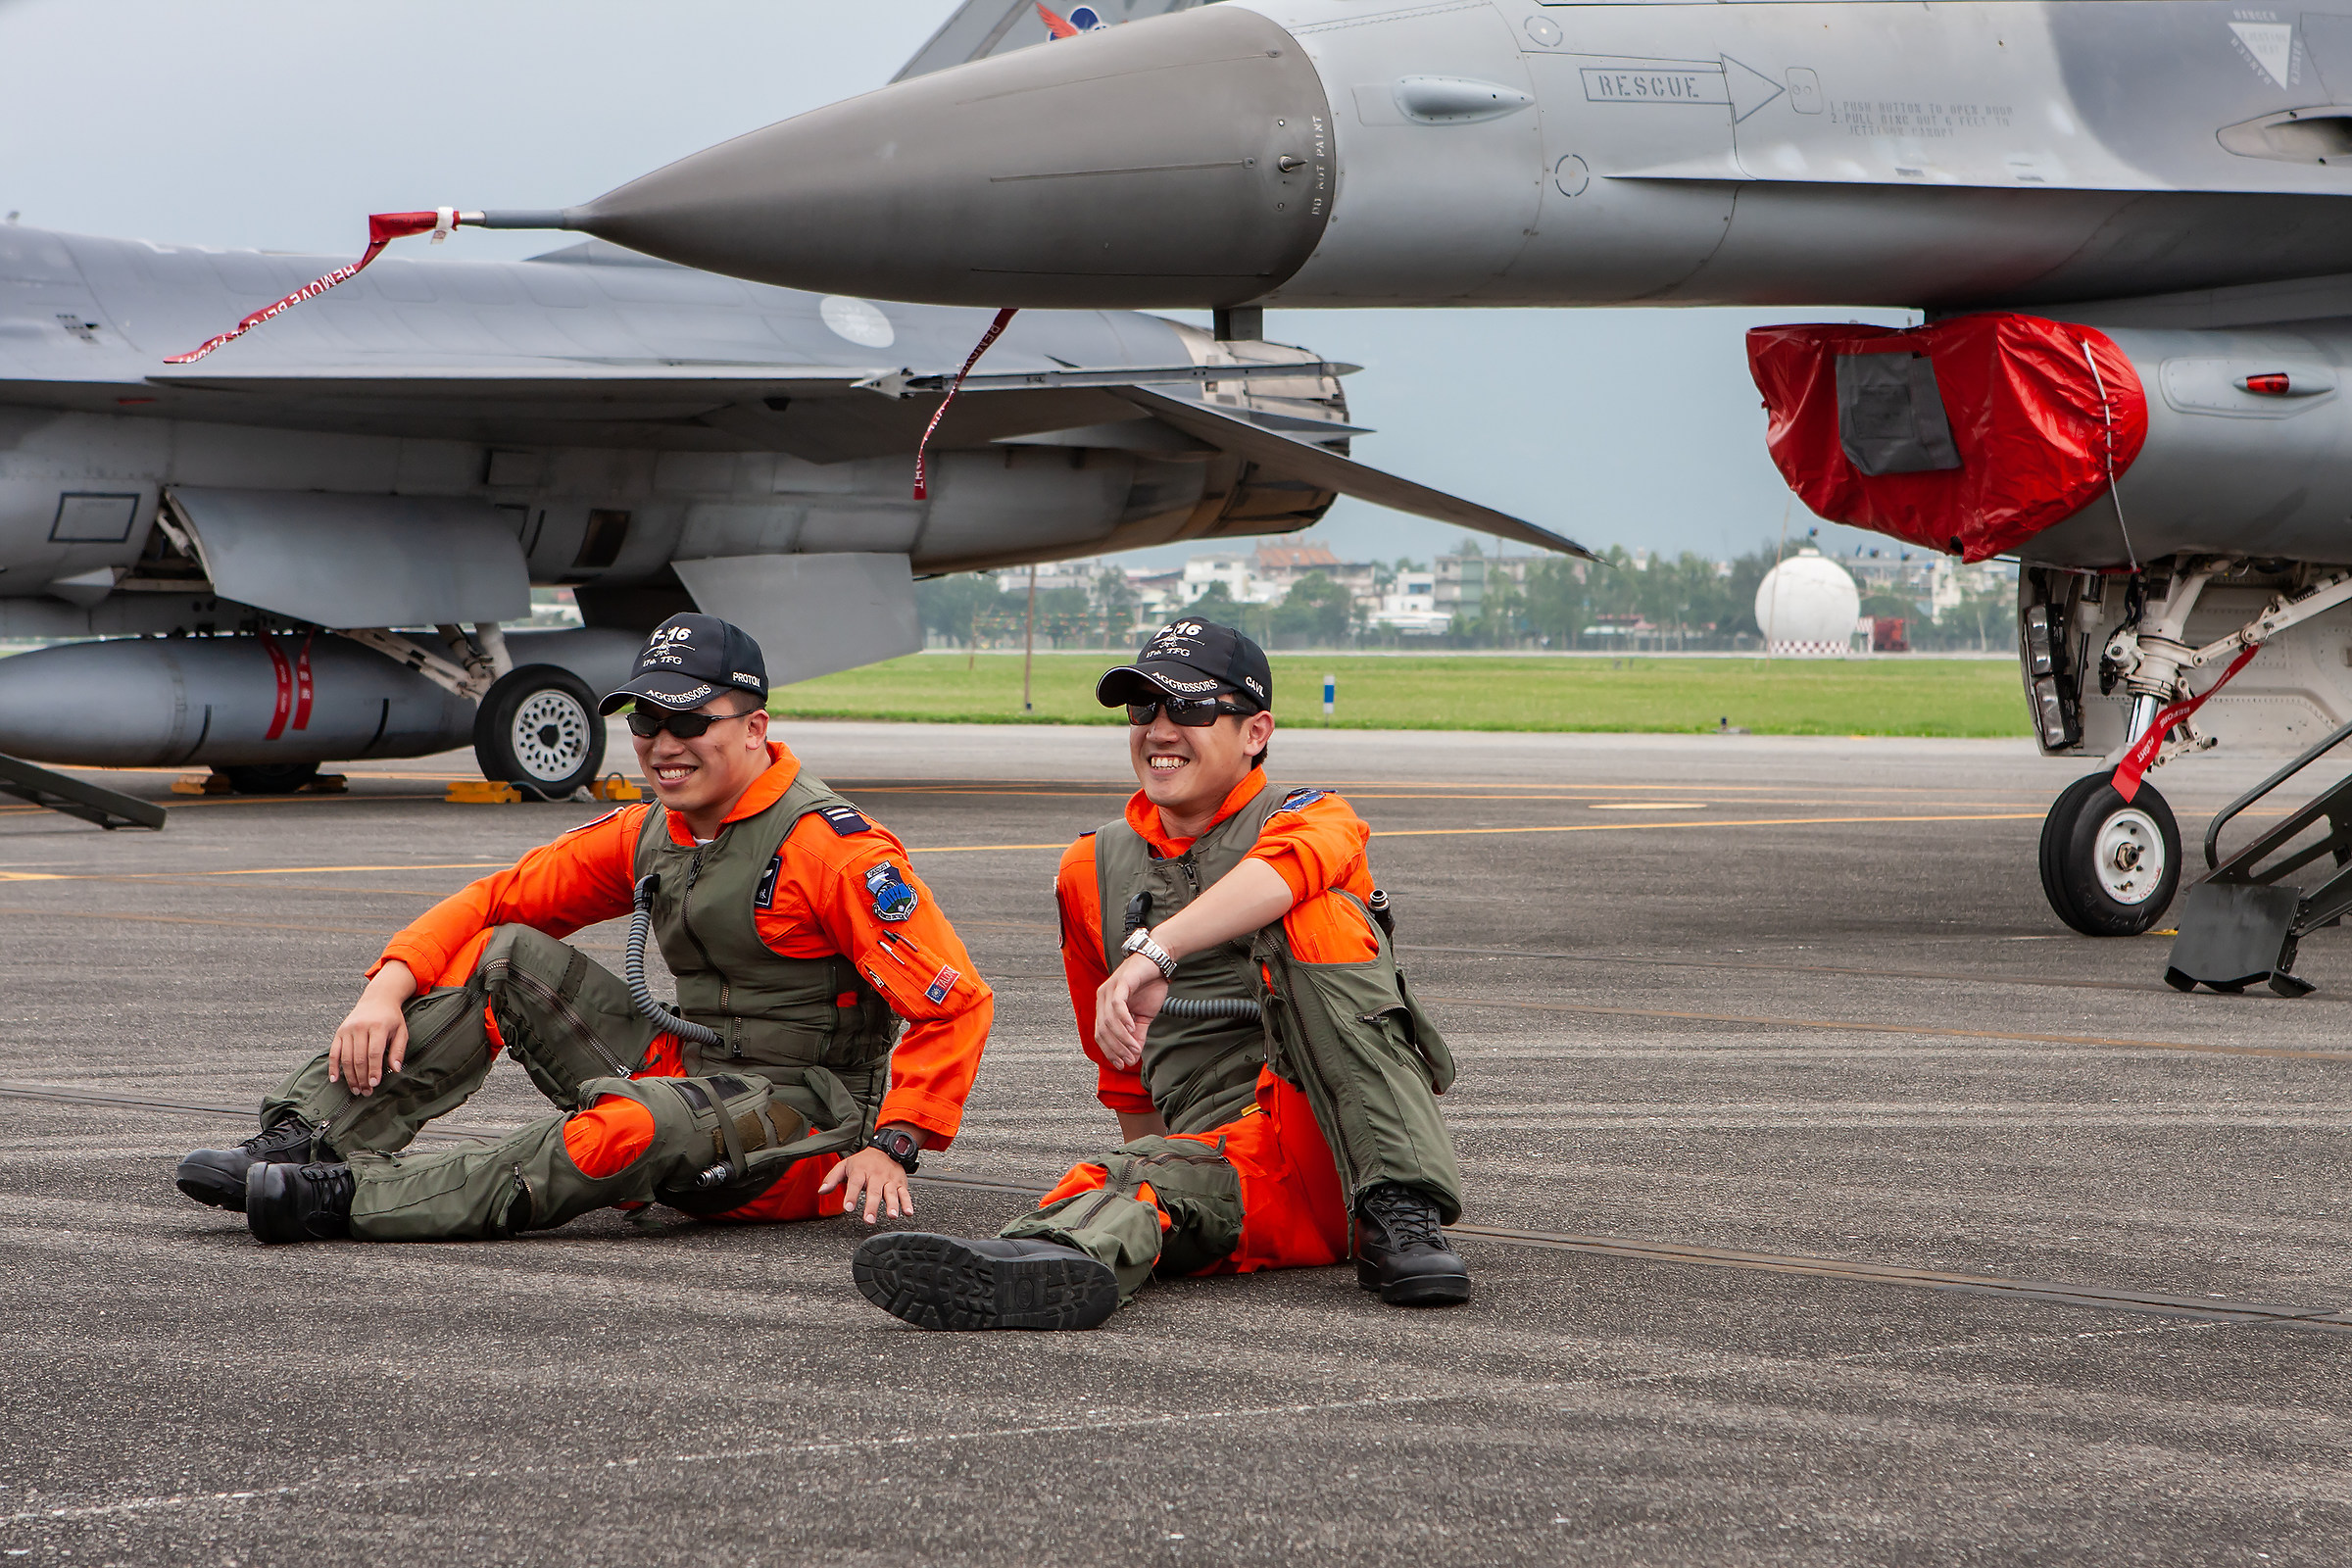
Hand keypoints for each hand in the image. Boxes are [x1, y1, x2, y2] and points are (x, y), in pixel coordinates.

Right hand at [329, 962, 416, 1095]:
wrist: (377, 999)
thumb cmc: (391, 1018)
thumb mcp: (401, 1031)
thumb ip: (398, 1050)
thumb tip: (396, 1070)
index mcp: (378, 1026)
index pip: (374, 1052)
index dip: (374, 1070)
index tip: (374, 1084)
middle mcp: (361, 1027)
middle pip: (359, 1058)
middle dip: (362, 1077)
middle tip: (366, 1092)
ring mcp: (348, 1030)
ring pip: (346, 1057)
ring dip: (350, 1076)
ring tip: (356, 1090)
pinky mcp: (339, 1032)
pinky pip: (334, 1052)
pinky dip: (333, 1067)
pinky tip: (335, 1079)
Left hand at [819, 1130, 920, 1223]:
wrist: (887, 1148)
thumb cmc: (864, 1161)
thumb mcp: (845, 1165)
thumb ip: (832, 1178)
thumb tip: (821, 1191)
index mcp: (861, 1171)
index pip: (855, 1184)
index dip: (851, 1196)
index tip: (848, 1208)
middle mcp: (876, 1175)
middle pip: (874, 1191)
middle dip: (872, 1206)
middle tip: (869, 1219)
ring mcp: (889, 1179)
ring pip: (891, 1193)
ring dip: (892, 1205)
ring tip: (892, 1216)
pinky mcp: (900, 1183)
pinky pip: (905, 1193)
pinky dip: (907, 1203)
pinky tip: (908, 1212)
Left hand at [1095, 952, 1168, 1070]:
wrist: (1158, 961)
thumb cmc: (1149, 986)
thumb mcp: (1143, 1017)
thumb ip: (1137, 1035)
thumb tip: (1132, 1057)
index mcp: (1104, 1006)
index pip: (1100, 1034)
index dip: (1110, 1051)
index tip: (1122, 1064)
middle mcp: (1102, 998)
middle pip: (1102, 1030)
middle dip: (1116, 1048)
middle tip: (1129, 1059)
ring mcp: (1109, 989)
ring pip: (1109, 1021)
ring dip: (1122, 1038)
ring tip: (1135, 1048)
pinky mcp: (1120, 983)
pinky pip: (1117, 1005)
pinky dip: (1123, 1020)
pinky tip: (1132, 1028)